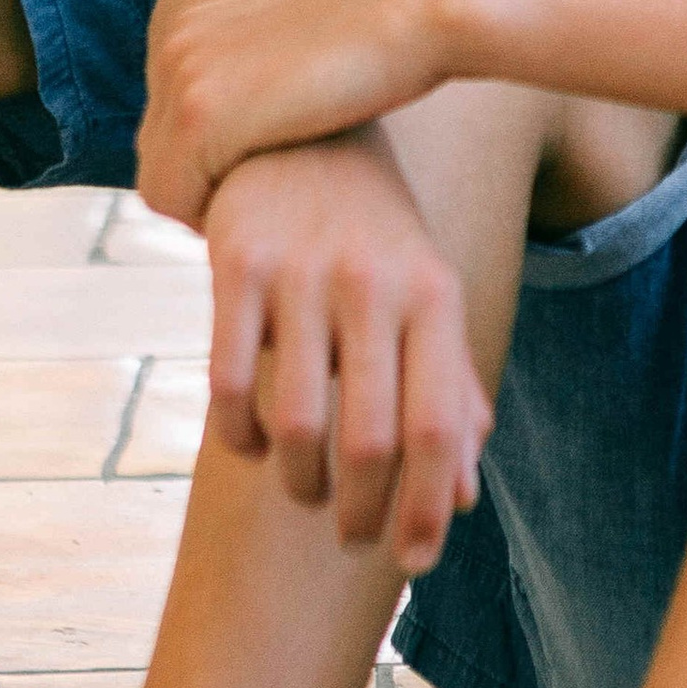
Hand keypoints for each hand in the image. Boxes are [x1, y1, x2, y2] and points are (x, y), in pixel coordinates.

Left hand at [139, 0, 446, 227]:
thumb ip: (265, 85)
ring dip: (206, 212)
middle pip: (156, 153)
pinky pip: (174, 199)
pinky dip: (208, 221)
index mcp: (195, 26)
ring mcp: (184, 81)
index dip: (206, 169)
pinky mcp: (203, 117)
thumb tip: (263, 131)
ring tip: (264, 225)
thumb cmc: (379, 45)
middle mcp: (176, 47)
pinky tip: (263, 222)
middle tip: (257, 217)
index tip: (255, 191)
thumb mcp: (300, 58)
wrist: (410, 7)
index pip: (166, 124)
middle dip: (200, 192)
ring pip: (160, 183)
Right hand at [199, 137, 491, 568]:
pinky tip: (253, 443)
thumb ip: (448, 390)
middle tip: (353, 535)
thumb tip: (457, 500)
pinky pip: (229, 382)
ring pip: (295, 422)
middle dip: (363, 513)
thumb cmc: (374, 236)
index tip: (414, 563)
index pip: (441, 425)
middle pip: (371, 440)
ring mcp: (301, 270)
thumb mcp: (427, 297)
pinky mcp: (235, 261)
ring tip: (307, 492)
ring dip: (300, 483)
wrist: (298, 124)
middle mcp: (374, 282)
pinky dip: (240, 436)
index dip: (427, 509)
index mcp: (434, 294)